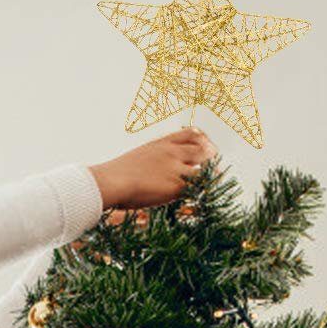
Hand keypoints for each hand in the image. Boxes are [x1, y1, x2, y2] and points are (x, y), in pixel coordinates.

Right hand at [89, 128, 215, 210]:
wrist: (112, 181)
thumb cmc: (115, 174)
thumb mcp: (135, 158)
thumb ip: (150, 160)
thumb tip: (151, 171)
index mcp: (161, 143)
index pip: (189, 133)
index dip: (201, 138)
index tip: (206, 143)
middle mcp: (172, 152)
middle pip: (201, 149)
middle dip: (209, 155)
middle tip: (214, 162)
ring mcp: (176, 168)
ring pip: (202, 168)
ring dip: (208, 174)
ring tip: (213, 179)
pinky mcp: (176, 186)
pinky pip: (196, 187)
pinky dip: (202, 190)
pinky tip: (205, 194)